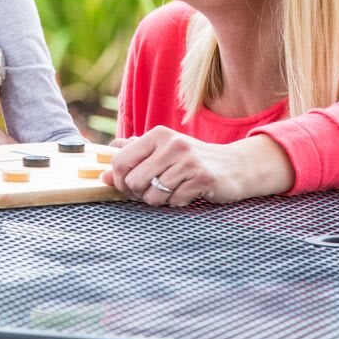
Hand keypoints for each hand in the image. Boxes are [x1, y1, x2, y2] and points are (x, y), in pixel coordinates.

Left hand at [104, 126, 293, 206]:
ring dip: (160, 201)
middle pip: (134, 181)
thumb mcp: (163, 150)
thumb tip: (103, 173)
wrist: (235, 166)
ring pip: (153, 195)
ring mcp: (187, 160)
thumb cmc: (193, 160)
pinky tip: (187, 194)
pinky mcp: (202, 178)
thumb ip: (133, 155)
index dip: (119, 180)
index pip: (120, 160)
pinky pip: (174, 201)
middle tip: (152, 193)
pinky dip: (177, 203)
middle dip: (139, 194)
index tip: (127, 188)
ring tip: (173, 191)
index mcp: (157, 134)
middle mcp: (171, 144)